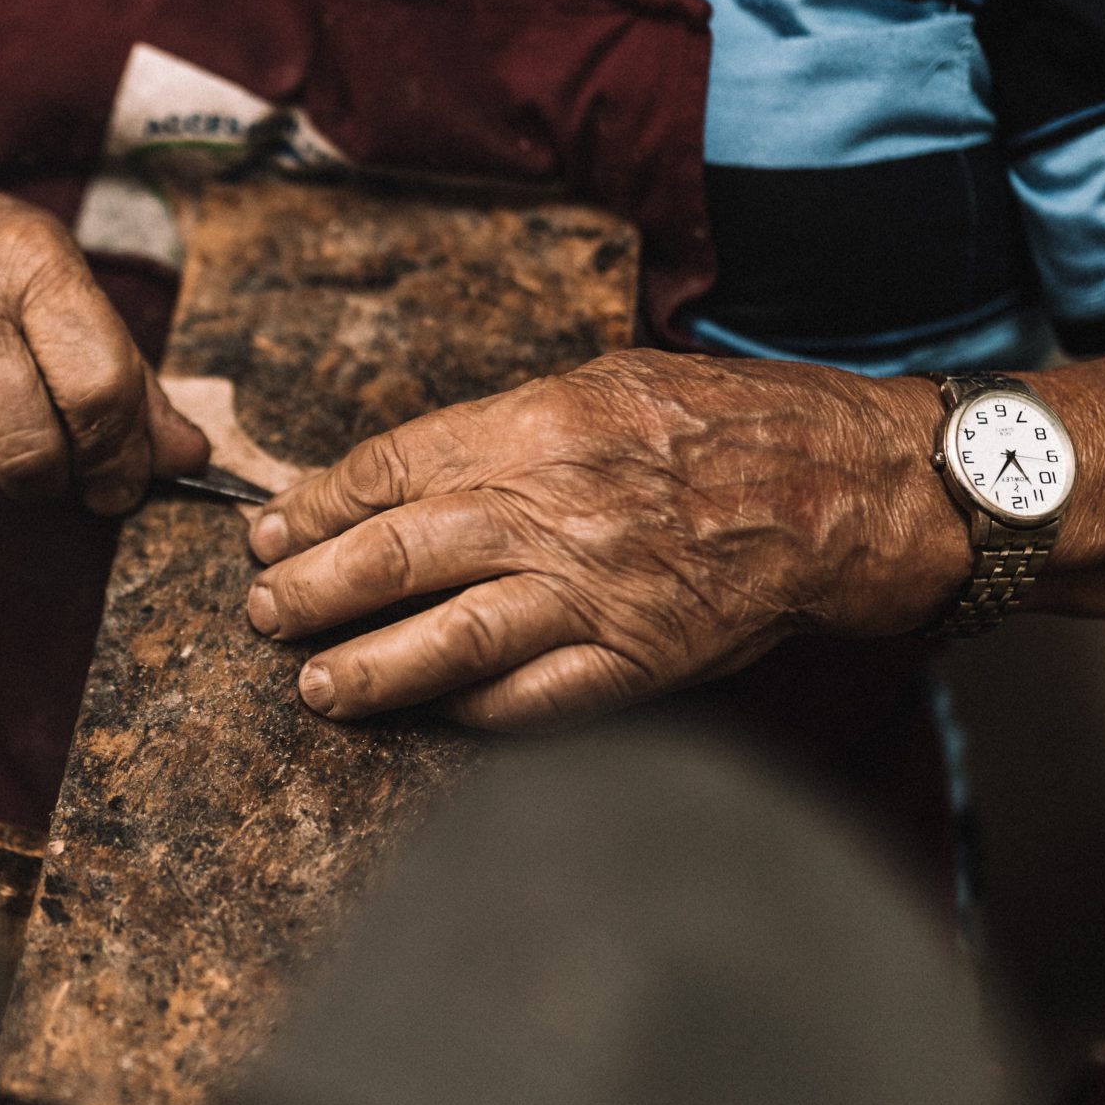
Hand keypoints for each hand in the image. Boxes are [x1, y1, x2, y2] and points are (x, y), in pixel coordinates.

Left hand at [240, 351, 965, 728]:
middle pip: (397, 553)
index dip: (316, 507)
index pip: (390, 468)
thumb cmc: (717, 427)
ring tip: (314, 686)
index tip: (269, 533)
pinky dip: (472, 715)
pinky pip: (535, 701)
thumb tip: (392, 476)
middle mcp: (555, 506)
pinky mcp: (639, 658)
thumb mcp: (598, 385)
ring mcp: (596, 590)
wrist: (842, 483)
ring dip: (368, 668)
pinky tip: (427, 719)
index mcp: (536, 424)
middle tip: (262, 612)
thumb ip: (497, 429)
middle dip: (312, 589)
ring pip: (450, 637)